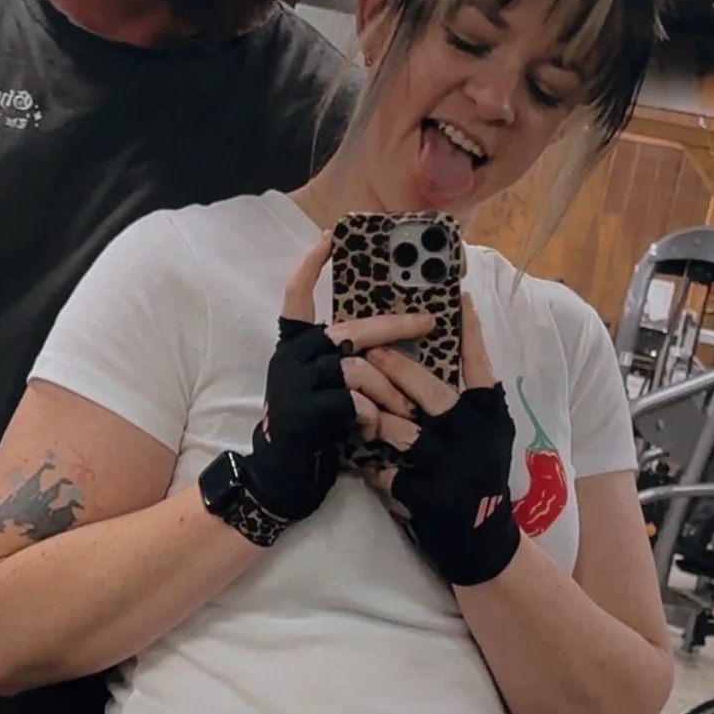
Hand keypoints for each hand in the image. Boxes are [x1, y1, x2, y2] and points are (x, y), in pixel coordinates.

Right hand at [242, 236, 434, 524]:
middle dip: (397, 326)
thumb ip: (341, 362)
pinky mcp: (304, 411)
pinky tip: (372, 430)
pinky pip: (353, 401)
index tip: (331, 236)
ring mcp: (296, 383)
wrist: (282, 477)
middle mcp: (292, 357)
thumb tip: (388, 345)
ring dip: (389, 390)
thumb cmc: (310, 432)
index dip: (312, 266)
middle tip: (432, 322)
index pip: (296, 296)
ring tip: (405, 411)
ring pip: (359, 369)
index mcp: (294, 346)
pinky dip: (370, 416)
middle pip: (352, 329)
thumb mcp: (322, 388)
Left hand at [361, 297, 519, 586]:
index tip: (457, 297)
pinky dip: (375, 470)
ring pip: (407, 432)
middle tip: (369, 350)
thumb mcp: (487, 437)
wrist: (483, 545)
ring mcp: (455, 469)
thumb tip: (451, 352)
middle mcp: (477, 437)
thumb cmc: (479, 481)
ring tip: (355, 408)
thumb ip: (471, 402)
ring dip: (376, 419)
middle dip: (398, 371)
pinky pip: (392, 475)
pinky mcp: (433, 499)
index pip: (480, 365)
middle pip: (434, 394)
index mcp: (490, 417)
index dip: (469, 332)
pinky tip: (361, 467)